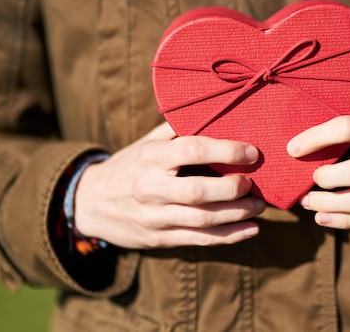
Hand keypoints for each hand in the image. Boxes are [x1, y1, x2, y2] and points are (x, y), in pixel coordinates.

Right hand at [74, 122, 265, 248]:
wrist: (89, 202)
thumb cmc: (129, 166)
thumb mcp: (145, 143)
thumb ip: (175, 131)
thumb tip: (213, 111)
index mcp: (150, 157)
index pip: (191, 150)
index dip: (225, 150)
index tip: (252, 152)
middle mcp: (151, 188)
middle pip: (198, 191)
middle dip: (233, 188)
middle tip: (255, 184)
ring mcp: (154, 216)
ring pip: (202, 219)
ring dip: (237, 214)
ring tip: (260, 206)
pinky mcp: (159, 238)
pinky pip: (199, 240)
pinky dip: (229, 237)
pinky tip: (251, 230)